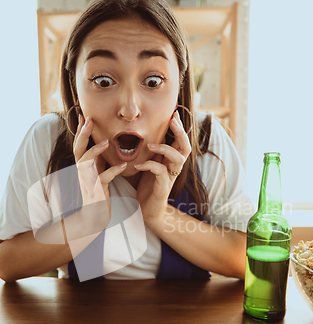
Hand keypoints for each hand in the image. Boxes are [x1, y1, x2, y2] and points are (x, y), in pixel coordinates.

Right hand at [64, 115, 126, 239]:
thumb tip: (104, 143)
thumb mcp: (98, 173)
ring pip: (85, 163)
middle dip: (82, 134)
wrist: (94, 218)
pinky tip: (123, 167)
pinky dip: (112, 172)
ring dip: (95, 151)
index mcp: (83, 166)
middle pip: (78, 149)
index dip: (80, 130)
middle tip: (89, 119)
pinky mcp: (96, 192)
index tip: (84, 115)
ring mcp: (87, 182)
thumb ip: (99, 160)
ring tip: (107, 142)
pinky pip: (102, 180)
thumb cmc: (98, 194)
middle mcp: (82, 172)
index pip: (79, 144)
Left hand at [134, 111, 190, 226]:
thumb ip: (149, 150)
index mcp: (170, 160)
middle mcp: (174, 167)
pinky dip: (149, 166)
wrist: (146, 210)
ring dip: (164, 149)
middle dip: (180, 132)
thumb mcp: (147, 163)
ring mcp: (171, 178)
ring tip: (150, 145)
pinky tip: (137, 165)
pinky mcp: (163, 188)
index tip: (173, 113)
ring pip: (178, 159)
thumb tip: (142, 131)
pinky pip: (161, 173)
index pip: (181, 140)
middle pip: (186, 146)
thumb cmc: (146, 185)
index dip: (179, 126)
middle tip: (172, 120)